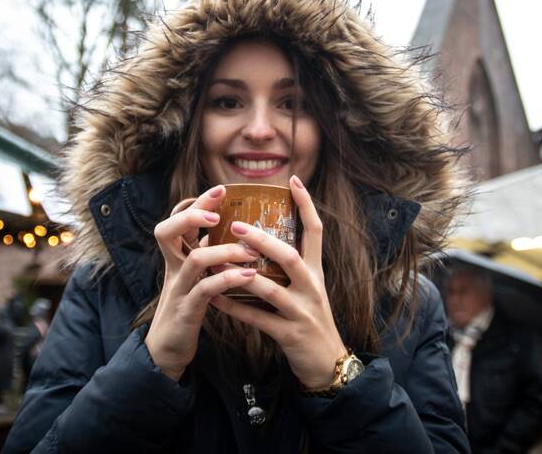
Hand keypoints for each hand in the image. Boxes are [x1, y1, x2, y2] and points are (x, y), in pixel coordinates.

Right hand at [145, 184, 259, 380]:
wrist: (168, 349)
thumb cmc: (189, 307)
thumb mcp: (196, 275)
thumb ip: (208, 254)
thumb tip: (237, 233)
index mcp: (177, 256)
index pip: (176, 220)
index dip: (195, 203)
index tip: (221, 190)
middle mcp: (174, 268)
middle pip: (166, 231)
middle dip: (192, 215)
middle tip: (219, 212)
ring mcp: (179, 289)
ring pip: (194, 260)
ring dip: (224, 250)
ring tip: (250, 251)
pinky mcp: (187, 311)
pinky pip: (205, 290)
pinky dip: (227, 280)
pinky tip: (248, 276)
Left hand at [209, 175, 347, 389]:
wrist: (326, 363)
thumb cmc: (310, 319)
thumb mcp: (308, 287)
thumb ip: (290, 264)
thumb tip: (263, 236)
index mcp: (316, 271)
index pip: (315, 231)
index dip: (306, 204)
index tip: (293, 179)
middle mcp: (312, 286)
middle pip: (291, 256)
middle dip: (264, 241)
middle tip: (237, 225)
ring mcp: (302, 311)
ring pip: (272, 288)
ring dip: (243, 274)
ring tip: (218, 260)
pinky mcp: (290, 334)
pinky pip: (258, 319)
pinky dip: (236, 308)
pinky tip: (215, 299)